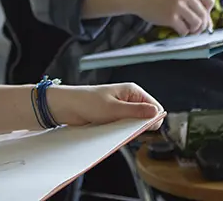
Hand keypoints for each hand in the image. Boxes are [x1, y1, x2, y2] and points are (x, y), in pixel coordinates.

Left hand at [47, 83, 164, 128]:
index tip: (143, 127)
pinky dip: (120, 131)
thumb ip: (135, 112)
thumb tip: (156, 113)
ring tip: (114, 127)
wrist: (65, 107)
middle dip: (139, 125)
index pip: (155, 107)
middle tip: (125, 128)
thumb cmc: (86, 101)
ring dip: (128, 129)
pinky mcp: (113, 118)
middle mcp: (128, 99)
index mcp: (132, 91)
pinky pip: (123, 127)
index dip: (153, 119)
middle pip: (146, 117)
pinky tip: (111, 131)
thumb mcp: (113, 109)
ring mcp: (121, 109)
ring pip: (134, 124)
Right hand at [135, 0, 214, 35]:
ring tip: (187, 29)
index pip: (210, 2)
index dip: (208, 12)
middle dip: (202, 26)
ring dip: (193, 30)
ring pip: (197, 23)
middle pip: (204, 15)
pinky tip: (177, 29)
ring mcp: (177, 5)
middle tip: (194, 29)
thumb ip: (193, 5)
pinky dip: (183, 33)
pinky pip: (185, 30)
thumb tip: (209, 26)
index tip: (201, 17)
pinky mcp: (170, 17)